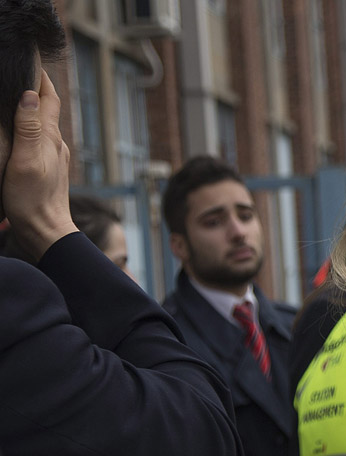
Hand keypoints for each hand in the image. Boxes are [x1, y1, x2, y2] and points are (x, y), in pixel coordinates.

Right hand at [2, 70, 76, 261]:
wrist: (45, 232)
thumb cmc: (32, 200)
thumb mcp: (25, 161)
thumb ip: (28, 128)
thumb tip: (31, 95)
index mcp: (50, 138)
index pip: (49, 98)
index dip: (40, 77)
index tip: (29, 59)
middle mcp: (55, 144)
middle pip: (46, 108)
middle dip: (35, 88)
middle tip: (19, 71)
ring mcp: (53, 157)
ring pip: (43, 124)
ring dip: (32, 108)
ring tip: (16, 96)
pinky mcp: (47, 169)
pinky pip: (39, 140)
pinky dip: (29, 128)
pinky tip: (19, 131)